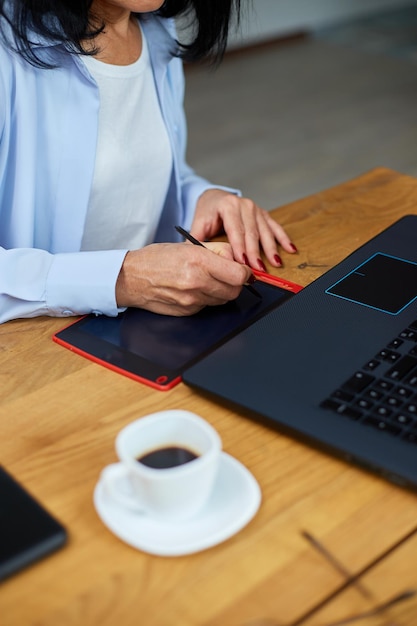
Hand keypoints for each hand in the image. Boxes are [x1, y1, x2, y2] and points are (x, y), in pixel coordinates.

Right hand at [115, 242, 252, 315]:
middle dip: (235, 283)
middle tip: (227, 275)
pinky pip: (208, 306)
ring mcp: (192, 300)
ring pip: (223, 300)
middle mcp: (197, 282)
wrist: (132, 278)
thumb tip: (238, 259)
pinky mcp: (188, 311)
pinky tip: (194, 289)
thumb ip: (217, 251)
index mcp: (199, 260)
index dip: (245, 273)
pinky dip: (207, 298)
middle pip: (235, 291)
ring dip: (221, 291)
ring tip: (206, 280)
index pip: (239, 274)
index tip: (242, 270)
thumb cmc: (157, 259)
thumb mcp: (188, 246)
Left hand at [190, 188, 296, 269]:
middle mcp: (244, 204)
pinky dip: (283, 238)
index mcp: (228, 205)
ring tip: (276, 263)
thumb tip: (194, 259)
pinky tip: (290, 249)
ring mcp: (256, 208)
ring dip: (271, 249)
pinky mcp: (263, 214)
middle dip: (256, 253)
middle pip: (252, 232)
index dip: (240, 248)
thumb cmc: (207, 213)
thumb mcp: (198, 224)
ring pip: (265, 231)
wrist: (214, 197)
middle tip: (258, 270)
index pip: (236, 230)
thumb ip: (197, 241)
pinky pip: (275, 227)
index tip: (243, 264)